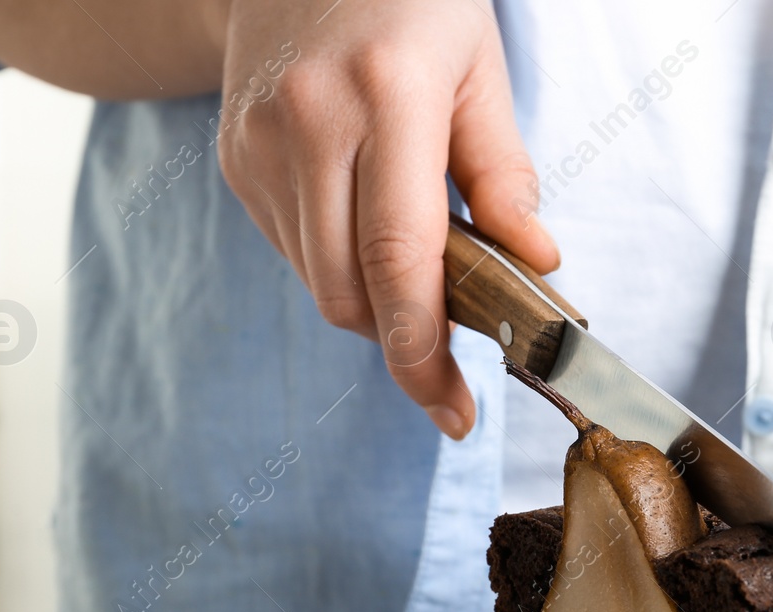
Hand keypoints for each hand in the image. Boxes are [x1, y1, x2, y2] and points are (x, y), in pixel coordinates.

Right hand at [212, 0, 558, 437]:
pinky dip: (342, 269)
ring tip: (422, 278)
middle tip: (455, 362)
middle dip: (405, 346)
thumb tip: (537, 264)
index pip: (399, 261)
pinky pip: (296, 251)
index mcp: (386, 97)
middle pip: (350, 295)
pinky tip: (370, 233)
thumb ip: (505, 174)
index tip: (454, 410)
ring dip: (376, 308)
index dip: (426, 352)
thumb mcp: (480, 68)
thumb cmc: (411, 0)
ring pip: (320, 284)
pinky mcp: (236, 159)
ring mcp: (259, 145)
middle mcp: (308, 124)